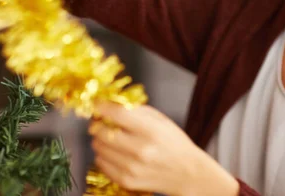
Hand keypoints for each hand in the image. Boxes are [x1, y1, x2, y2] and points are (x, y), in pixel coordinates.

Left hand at [89, 103, 238, 195]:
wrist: (187, 173)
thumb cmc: (174, 143)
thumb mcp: (160, 119)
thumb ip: (136, 110)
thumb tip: (110, 103)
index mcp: (151, 130)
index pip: (117, 114)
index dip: (102, 106)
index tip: (97, 103)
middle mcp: (140, 150)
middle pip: (102, 132)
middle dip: (97, 123)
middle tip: (101, 120)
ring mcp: (132, 168)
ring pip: (98, 147)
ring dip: (99, 139)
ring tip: (110, 136)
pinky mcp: (127, 181)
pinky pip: (101, 163)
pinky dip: (103, 155)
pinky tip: (114, 151)